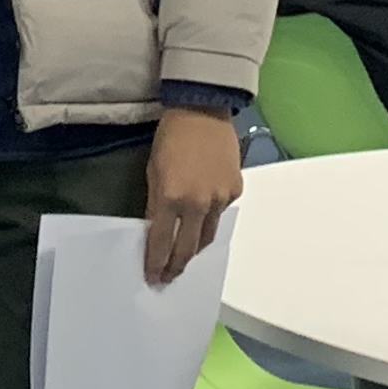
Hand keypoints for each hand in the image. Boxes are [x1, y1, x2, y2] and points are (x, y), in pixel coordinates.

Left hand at [145, 106, 242, 283]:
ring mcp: (220, 199)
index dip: (156, 263)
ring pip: (207, 236)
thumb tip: (156, 228)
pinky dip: (209, 220)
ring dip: (194, 249)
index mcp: (172, 198)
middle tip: (168, 278)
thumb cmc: (171, 137)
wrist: (203, 111)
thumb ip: (156, 203)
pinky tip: (201, 221)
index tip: (152, 278)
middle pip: (187, 248)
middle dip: (176, 266)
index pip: (162, 242)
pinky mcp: (235, 191)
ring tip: (184, 258)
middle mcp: (198, 204)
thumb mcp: (153, 171)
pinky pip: (220, 215)